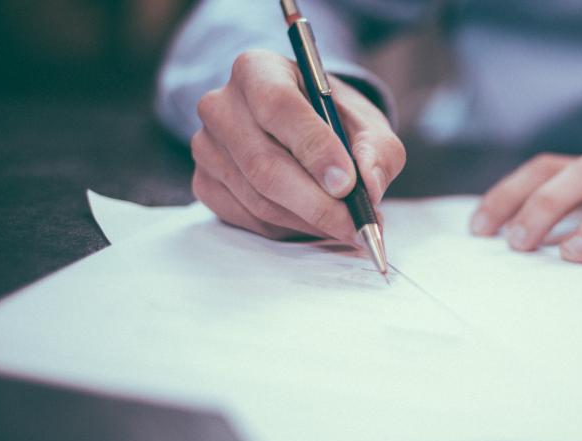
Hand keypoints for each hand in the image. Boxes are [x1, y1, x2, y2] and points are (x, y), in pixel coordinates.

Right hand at [191, 49, 404, 241]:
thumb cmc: (334, 120)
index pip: (279, 106)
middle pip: (264, 164)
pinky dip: (289, 229)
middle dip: (317, 203)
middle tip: (357, 225)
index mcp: (257, 70)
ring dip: (309, 221)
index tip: (347, 184)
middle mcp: (221, 105)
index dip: (314, 148)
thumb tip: (369, 187)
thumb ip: (377, 150)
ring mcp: (207, 147)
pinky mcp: (205, 183)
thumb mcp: (367, 123)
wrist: (302, 128)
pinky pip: (249, 219)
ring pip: (258, 199)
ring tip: (347, 226)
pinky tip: (316, 223)